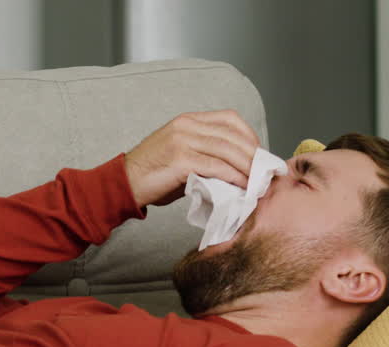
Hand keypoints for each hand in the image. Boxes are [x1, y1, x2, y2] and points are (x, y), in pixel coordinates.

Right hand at [123, 110, 260, 208]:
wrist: (123, 184)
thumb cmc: (152, 176)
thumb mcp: (181, 156)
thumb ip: (206, 156)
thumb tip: (236, 171)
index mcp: (187, 120)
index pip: (229, 119)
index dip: (249, 136)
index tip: (259, 155)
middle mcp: (186, 125)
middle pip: (232, 135)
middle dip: (253, 154)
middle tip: (265, 172)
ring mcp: (182, 141)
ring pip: (226, 150)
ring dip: (247, 168)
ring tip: (257, 182)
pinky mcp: (180, 160)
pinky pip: (216, 167)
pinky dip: (233, 177)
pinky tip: (242, 186)